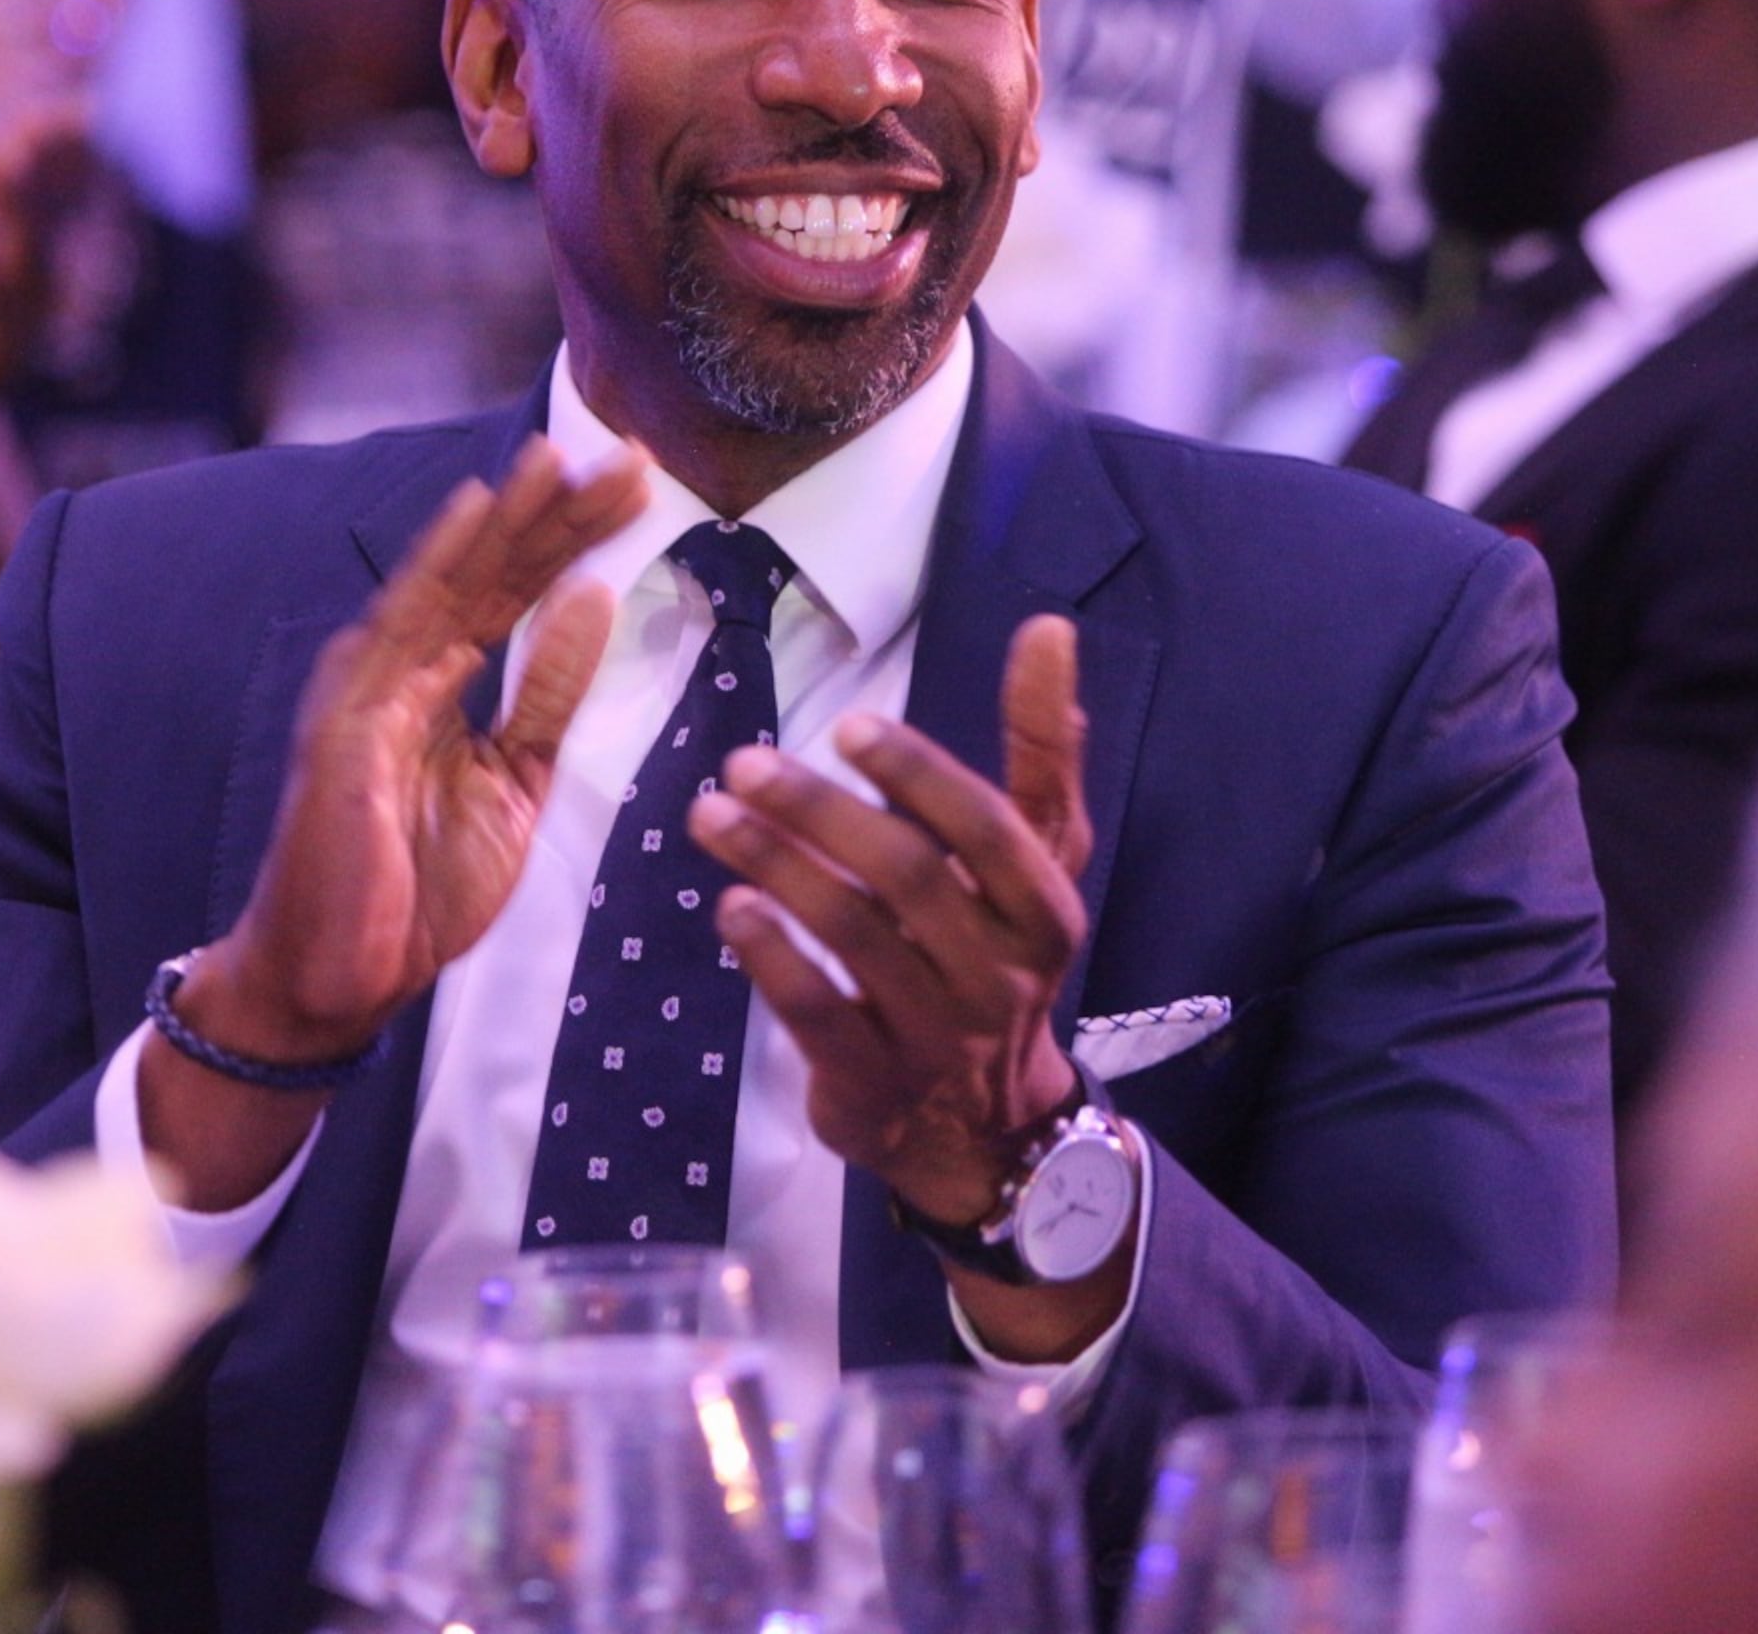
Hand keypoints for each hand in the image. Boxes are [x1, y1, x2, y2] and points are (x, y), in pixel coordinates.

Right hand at [195, 440, 651, 1059]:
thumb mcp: (513, 779)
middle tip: (630, 457)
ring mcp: (373, 683)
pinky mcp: (351, 715)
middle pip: (496, 571)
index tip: (640, 488)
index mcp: (445, 679)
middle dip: (562, 514)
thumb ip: (547, 691)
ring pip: (454, 580)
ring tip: (565, 455)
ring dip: (510, 517)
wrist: (344, 975)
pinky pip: (402, 627)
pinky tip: (478, 510)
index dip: (578, 537)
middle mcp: (407, 664)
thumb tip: (594, 598)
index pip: (521, 590)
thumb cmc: (419, 886)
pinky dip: (438, 562)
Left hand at [688, 614, 1090, 1229]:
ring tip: (709, 814)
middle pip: (909, 878)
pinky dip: (771, 957)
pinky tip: (728, 906)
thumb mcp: (1037, 860)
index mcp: (1043, 910)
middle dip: (821, 813)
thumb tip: (1048, 627)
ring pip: (855, 938)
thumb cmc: (997, 956)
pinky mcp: (872, 1085)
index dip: (920, 775)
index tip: (850, 723)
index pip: (991, 830)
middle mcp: (1000, 975)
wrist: (986, 1130)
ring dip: (778, 868)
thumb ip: (1040, 748)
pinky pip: (817, 1014)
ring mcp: (936, 1036)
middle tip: (743, 761)